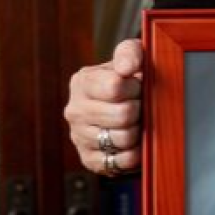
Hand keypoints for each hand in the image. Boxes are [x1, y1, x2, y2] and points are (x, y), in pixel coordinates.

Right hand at [64, 39, 143, 175]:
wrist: (124, 110)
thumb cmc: (129, 82)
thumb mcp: (130, 58)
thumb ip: (130, 53)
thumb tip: (127, 68)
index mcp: (82, 82)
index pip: (115, 87)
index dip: (135, 88)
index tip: (137, 87)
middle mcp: (75, 110)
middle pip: (122, 115)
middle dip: (139, 111)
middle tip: (139, 107)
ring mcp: (79, 137)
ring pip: (123, 139)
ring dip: (139, 132)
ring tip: (136, 124)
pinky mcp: (88, 160)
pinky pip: (120, 161)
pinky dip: (134, 154)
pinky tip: (133, 143)